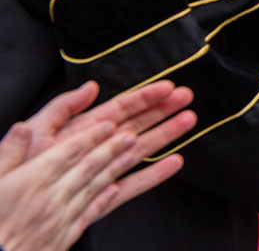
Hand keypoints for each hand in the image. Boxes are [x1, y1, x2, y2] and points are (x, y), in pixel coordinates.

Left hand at [0, 81, 194, 250]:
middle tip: (186, 98)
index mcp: (77, 133)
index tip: (166, 87)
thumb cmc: (13, 178)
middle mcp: (91, 151)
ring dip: (165, 136)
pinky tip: (174, 163)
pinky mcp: (98, 200)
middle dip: (161, 111)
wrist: (6, 222)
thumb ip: (60, 109)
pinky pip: (131, 186)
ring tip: (189, 121)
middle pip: (134, 126)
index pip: (117, 109)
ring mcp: (98, 174)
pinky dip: (154, 175)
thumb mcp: (34, 132)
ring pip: (138, 151)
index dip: (143, 97)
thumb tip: (89, 89)